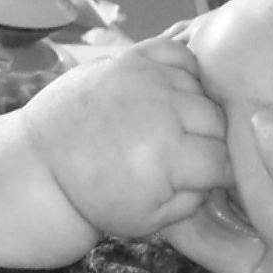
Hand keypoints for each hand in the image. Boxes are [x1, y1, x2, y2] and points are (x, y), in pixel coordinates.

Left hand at [22, 36, 232, 246]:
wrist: (45, 168)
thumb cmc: (98, 198)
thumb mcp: (153, 220)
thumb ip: (196, 200)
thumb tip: (222, 175)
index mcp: (167, 156)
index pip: (225, 160)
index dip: (227, 174)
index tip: (219, 181)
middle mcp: (161, 110)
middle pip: (218, 122)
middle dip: (214, 143)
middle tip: (197, 157)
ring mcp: (144, 79)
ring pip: (202, 89)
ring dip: (199, 110)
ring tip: (183, 128)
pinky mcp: (129, 59)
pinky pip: (178, 53)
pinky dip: (185, 70)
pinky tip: (176, 93)